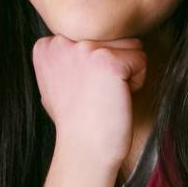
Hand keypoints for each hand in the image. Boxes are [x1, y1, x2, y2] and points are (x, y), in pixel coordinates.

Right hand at [31, 35, 146, 172]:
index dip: (97, 66)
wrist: (84, 149)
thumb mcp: (56, 81)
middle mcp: (62, 41)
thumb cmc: (75, 120)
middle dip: (114, 66)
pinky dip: (137, 82)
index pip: (94, 37)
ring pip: (130, 46)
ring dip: (127, 72)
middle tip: (97, 95)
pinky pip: (141, 59)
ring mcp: (84, 48)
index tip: (83, 90)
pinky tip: (117, 99)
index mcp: (47, 45)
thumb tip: (80, 42)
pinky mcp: (108, 60)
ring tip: (107, 96)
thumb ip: (66, 57)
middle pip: (113, 39)